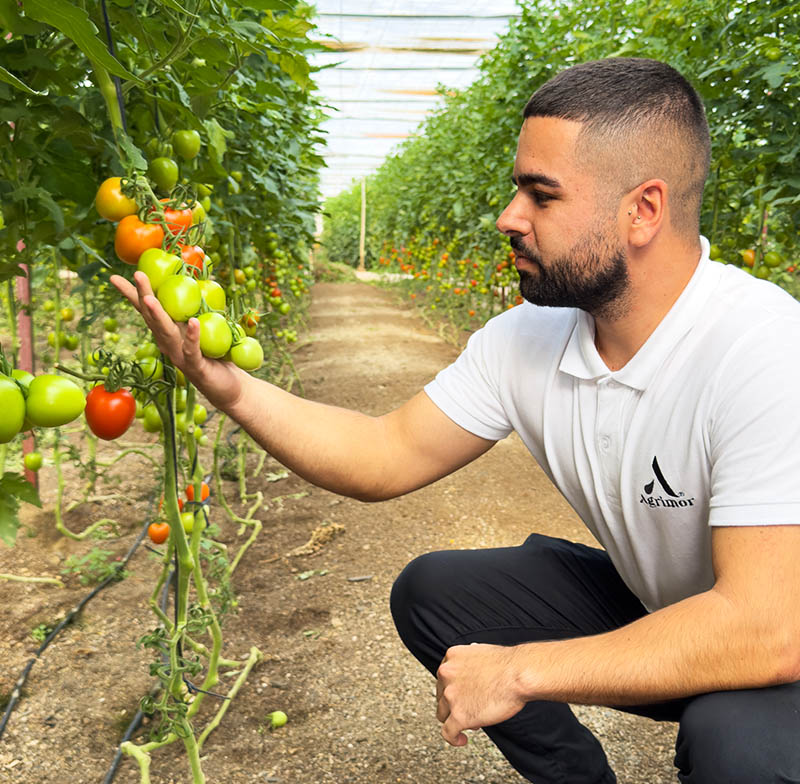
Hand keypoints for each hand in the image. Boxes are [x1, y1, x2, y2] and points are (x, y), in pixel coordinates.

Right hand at [110, 272, 245, 411]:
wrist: (229, 388)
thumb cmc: (216, 356)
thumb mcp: (205, 331)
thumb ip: (196, 313)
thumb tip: (198, 284)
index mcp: (168, 334)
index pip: (147, 312)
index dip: (133, 295)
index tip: (116, 277)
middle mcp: (169, 344)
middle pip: (153, 318)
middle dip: (143, 296)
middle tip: (136, 274)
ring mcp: (180, 357)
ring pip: (166, 333)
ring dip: (158, 315)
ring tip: (150, 298)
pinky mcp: (196, 367)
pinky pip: (192, 350)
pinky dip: (193, 336)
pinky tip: (193, 322)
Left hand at [436, 643, 527, 746]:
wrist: (518, 673)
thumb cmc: (508, 664)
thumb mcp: (482, 652)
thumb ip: (470, 662)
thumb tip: (471, 670)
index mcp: (452, 657)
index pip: (443, 677)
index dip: (453, 689)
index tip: (460, 695)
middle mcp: (447, 674)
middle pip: (441, 695)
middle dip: (454, 703)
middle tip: (470, 708)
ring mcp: (451, 696)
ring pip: (442, 714)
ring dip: (454, 719)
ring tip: (470, 722)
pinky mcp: (459, 716)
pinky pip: (448, 733)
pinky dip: (454, 739)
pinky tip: (461, 739)